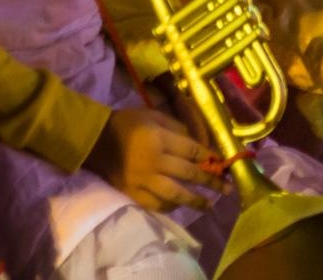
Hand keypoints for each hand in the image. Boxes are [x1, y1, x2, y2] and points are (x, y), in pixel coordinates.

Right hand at [86, 107, 220, 212]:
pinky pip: (155, 204)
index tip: (224, 166)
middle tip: (228, 189)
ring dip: (195, 200)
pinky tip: (180, 207)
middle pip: (189, 174)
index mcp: (161, 140)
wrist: (95, 140)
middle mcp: (155, 162)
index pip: (194, 152)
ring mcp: (143, 180)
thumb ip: (176, 128)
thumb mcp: (153, 116)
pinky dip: (170, 207)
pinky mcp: (132, 192)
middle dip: (211, 182)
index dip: (211, 159)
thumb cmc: (127, 123)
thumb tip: (195, 145)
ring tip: (209, 205)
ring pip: (175, 194)